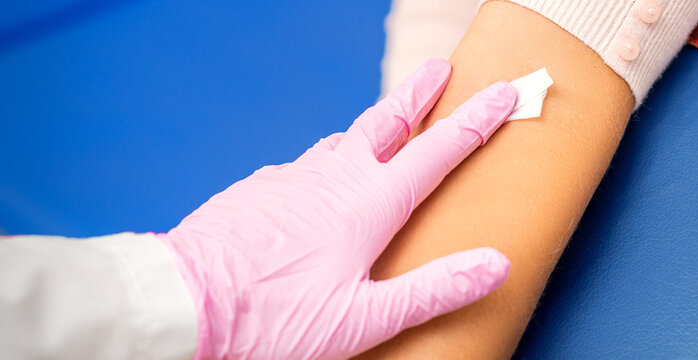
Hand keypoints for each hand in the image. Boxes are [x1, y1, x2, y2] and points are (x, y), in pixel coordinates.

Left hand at [161, 58, 517, 358]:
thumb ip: (433, 290)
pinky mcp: (260, 190)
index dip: (476, 121)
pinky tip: (317, 186)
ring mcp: (291, 178)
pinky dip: (324, 167)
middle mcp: (332, 178)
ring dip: (371, 131)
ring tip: (385, 131)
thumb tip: (496, 264)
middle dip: (417, 94)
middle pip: (386, 123)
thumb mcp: (364, 318)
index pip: (437, 152)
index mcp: (368, 204)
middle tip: (439, 68)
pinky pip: (303, 169)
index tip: (501, 93)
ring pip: (341, 143)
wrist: (183, 302)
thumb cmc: (275, 318)